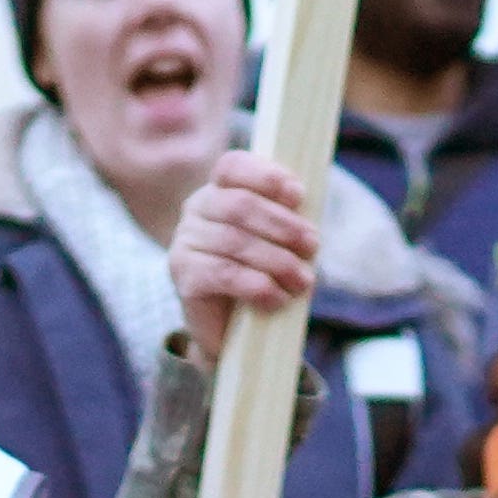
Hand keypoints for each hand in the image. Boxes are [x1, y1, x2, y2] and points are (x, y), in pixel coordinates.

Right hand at [168, 150, 327, 344]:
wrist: (232, 331)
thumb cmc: (260, 275)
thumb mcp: (278, 240)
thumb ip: (288, 218)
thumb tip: (309, 208)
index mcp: (218, 191)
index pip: (232, 167)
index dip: (266, 176)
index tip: (298, 195)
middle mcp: (196, 210)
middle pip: (240, 205)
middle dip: (283, 225)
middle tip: (312, 246)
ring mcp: (185, 242)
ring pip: (235, 241)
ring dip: (278, 261)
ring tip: (303, 280)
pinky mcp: (184, 276)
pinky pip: (225, 273)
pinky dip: (258, 286)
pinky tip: (278, 299)